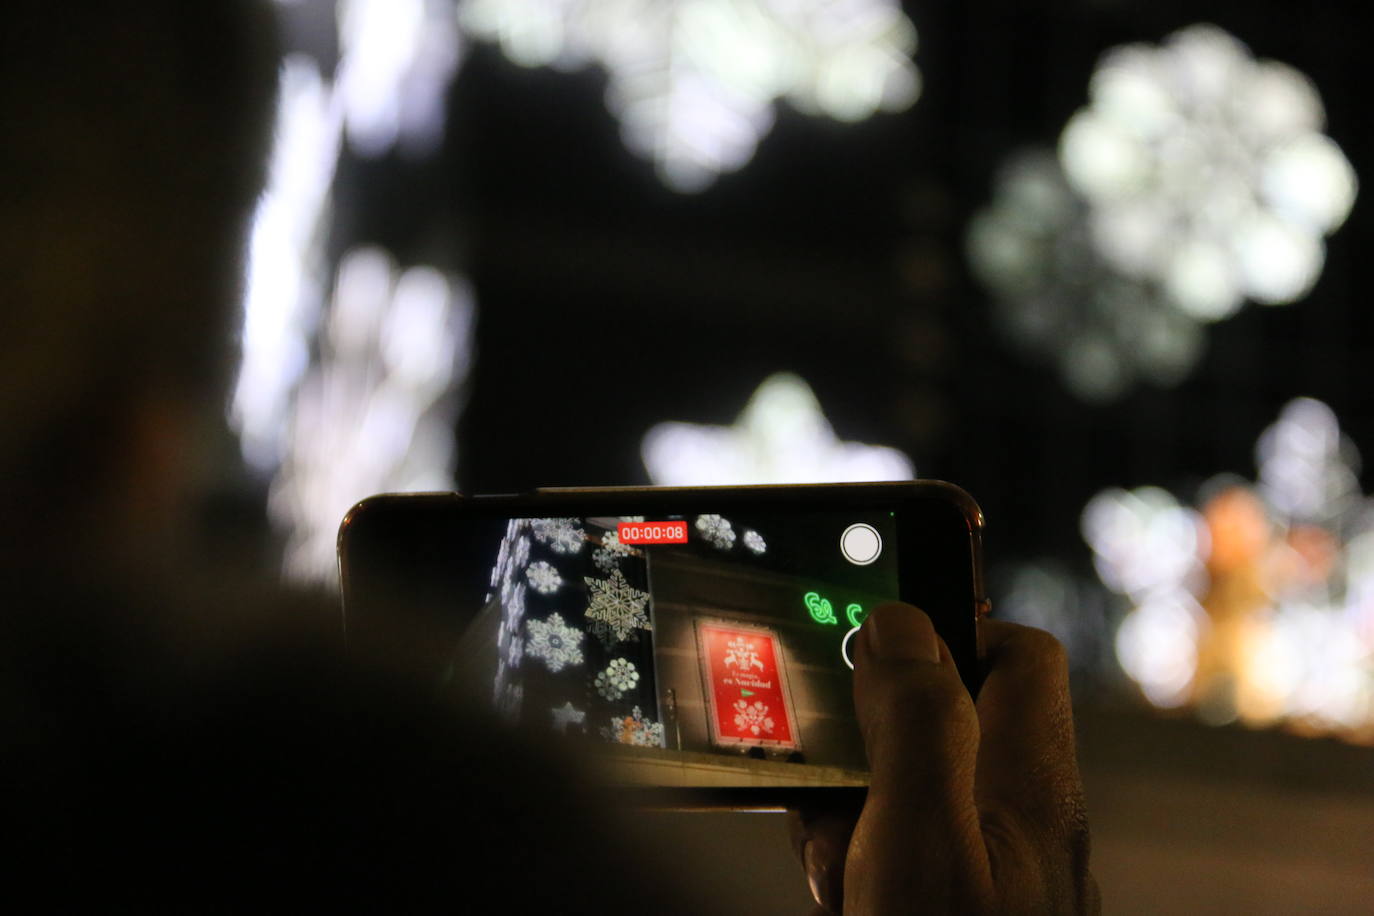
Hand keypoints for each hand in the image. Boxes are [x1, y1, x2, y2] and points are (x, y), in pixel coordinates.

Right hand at [789, 603, 1098, 913]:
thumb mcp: (920, 838)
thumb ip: (915, 724)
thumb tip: (901, 623)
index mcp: (1031, 786)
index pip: (1019, 655)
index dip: (947, 632)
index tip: (871, 652)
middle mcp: (1024, 824)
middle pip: (939, 729)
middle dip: (864, 752)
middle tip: (827, 797)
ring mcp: (996, 874)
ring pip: (906, 801)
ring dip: (847, 822)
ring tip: (836, 873)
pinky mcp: (959, 907)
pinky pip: (898, 863)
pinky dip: (856, 871)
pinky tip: (842, 902)